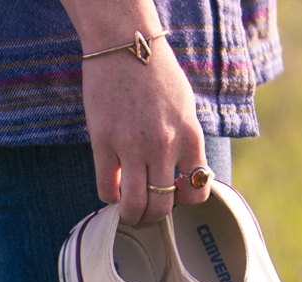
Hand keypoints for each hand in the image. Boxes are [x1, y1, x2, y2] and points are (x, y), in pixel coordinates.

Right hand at [61, 0, 211, 224]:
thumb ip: (186, 141)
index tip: (174, 195)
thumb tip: (184, 176)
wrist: (126, 44)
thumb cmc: (156, 74)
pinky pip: (106, 189)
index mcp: (189, 135)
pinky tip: (111, 189)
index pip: (198, 191)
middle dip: (154, 218)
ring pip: (134, 205)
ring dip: (131, 216)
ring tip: (127, 211)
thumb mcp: (186, 106)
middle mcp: (163, 145)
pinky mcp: (104, 142)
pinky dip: (109, 198)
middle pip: (162, 206)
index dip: (185, 202)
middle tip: (146, 213)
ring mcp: (132, 146)